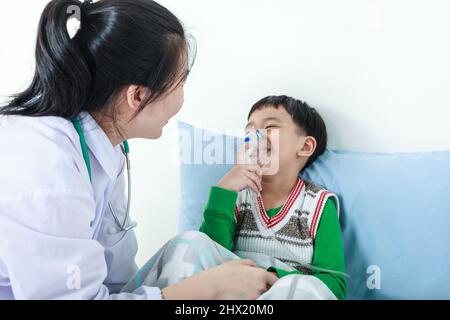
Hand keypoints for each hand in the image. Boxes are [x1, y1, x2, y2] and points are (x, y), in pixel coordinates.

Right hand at [161, 259, 277, 299]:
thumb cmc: (221, 275)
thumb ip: (250, 264)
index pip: (275, 280)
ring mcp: (255, 298)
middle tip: (250, 288)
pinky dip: (249, 300)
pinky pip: (253, 303)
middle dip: (262, 289)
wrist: (210, 287)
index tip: (271, 284)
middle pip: (268, 290)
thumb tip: (257, 266)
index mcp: (260, 274)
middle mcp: (260, 287)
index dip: (273, 282)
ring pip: (260, 297)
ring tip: (242, 293)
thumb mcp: (236, 262)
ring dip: (255, 295)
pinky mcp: (249, 306)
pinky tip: (240, 298)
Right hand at [217, 164, 261, 192]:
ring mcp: (243, 173)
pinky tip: (256, 191)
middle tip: (260, 182)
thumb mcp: (236, 174)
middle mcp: (242, 168)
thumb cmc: (228, 182)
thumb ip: (243, 174)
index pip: (253, 165)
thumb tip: (253, 178)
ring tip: (258, 189)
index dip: (258, 171)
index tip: (259, 176)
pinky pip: (252, 184)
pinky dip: (255, 188)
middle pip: (256, 168)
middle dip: (260, 175)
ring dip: (258, 184)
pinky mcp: (244, 179)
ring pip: (255, 178)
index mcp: (240, 165)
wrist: (223, 186)